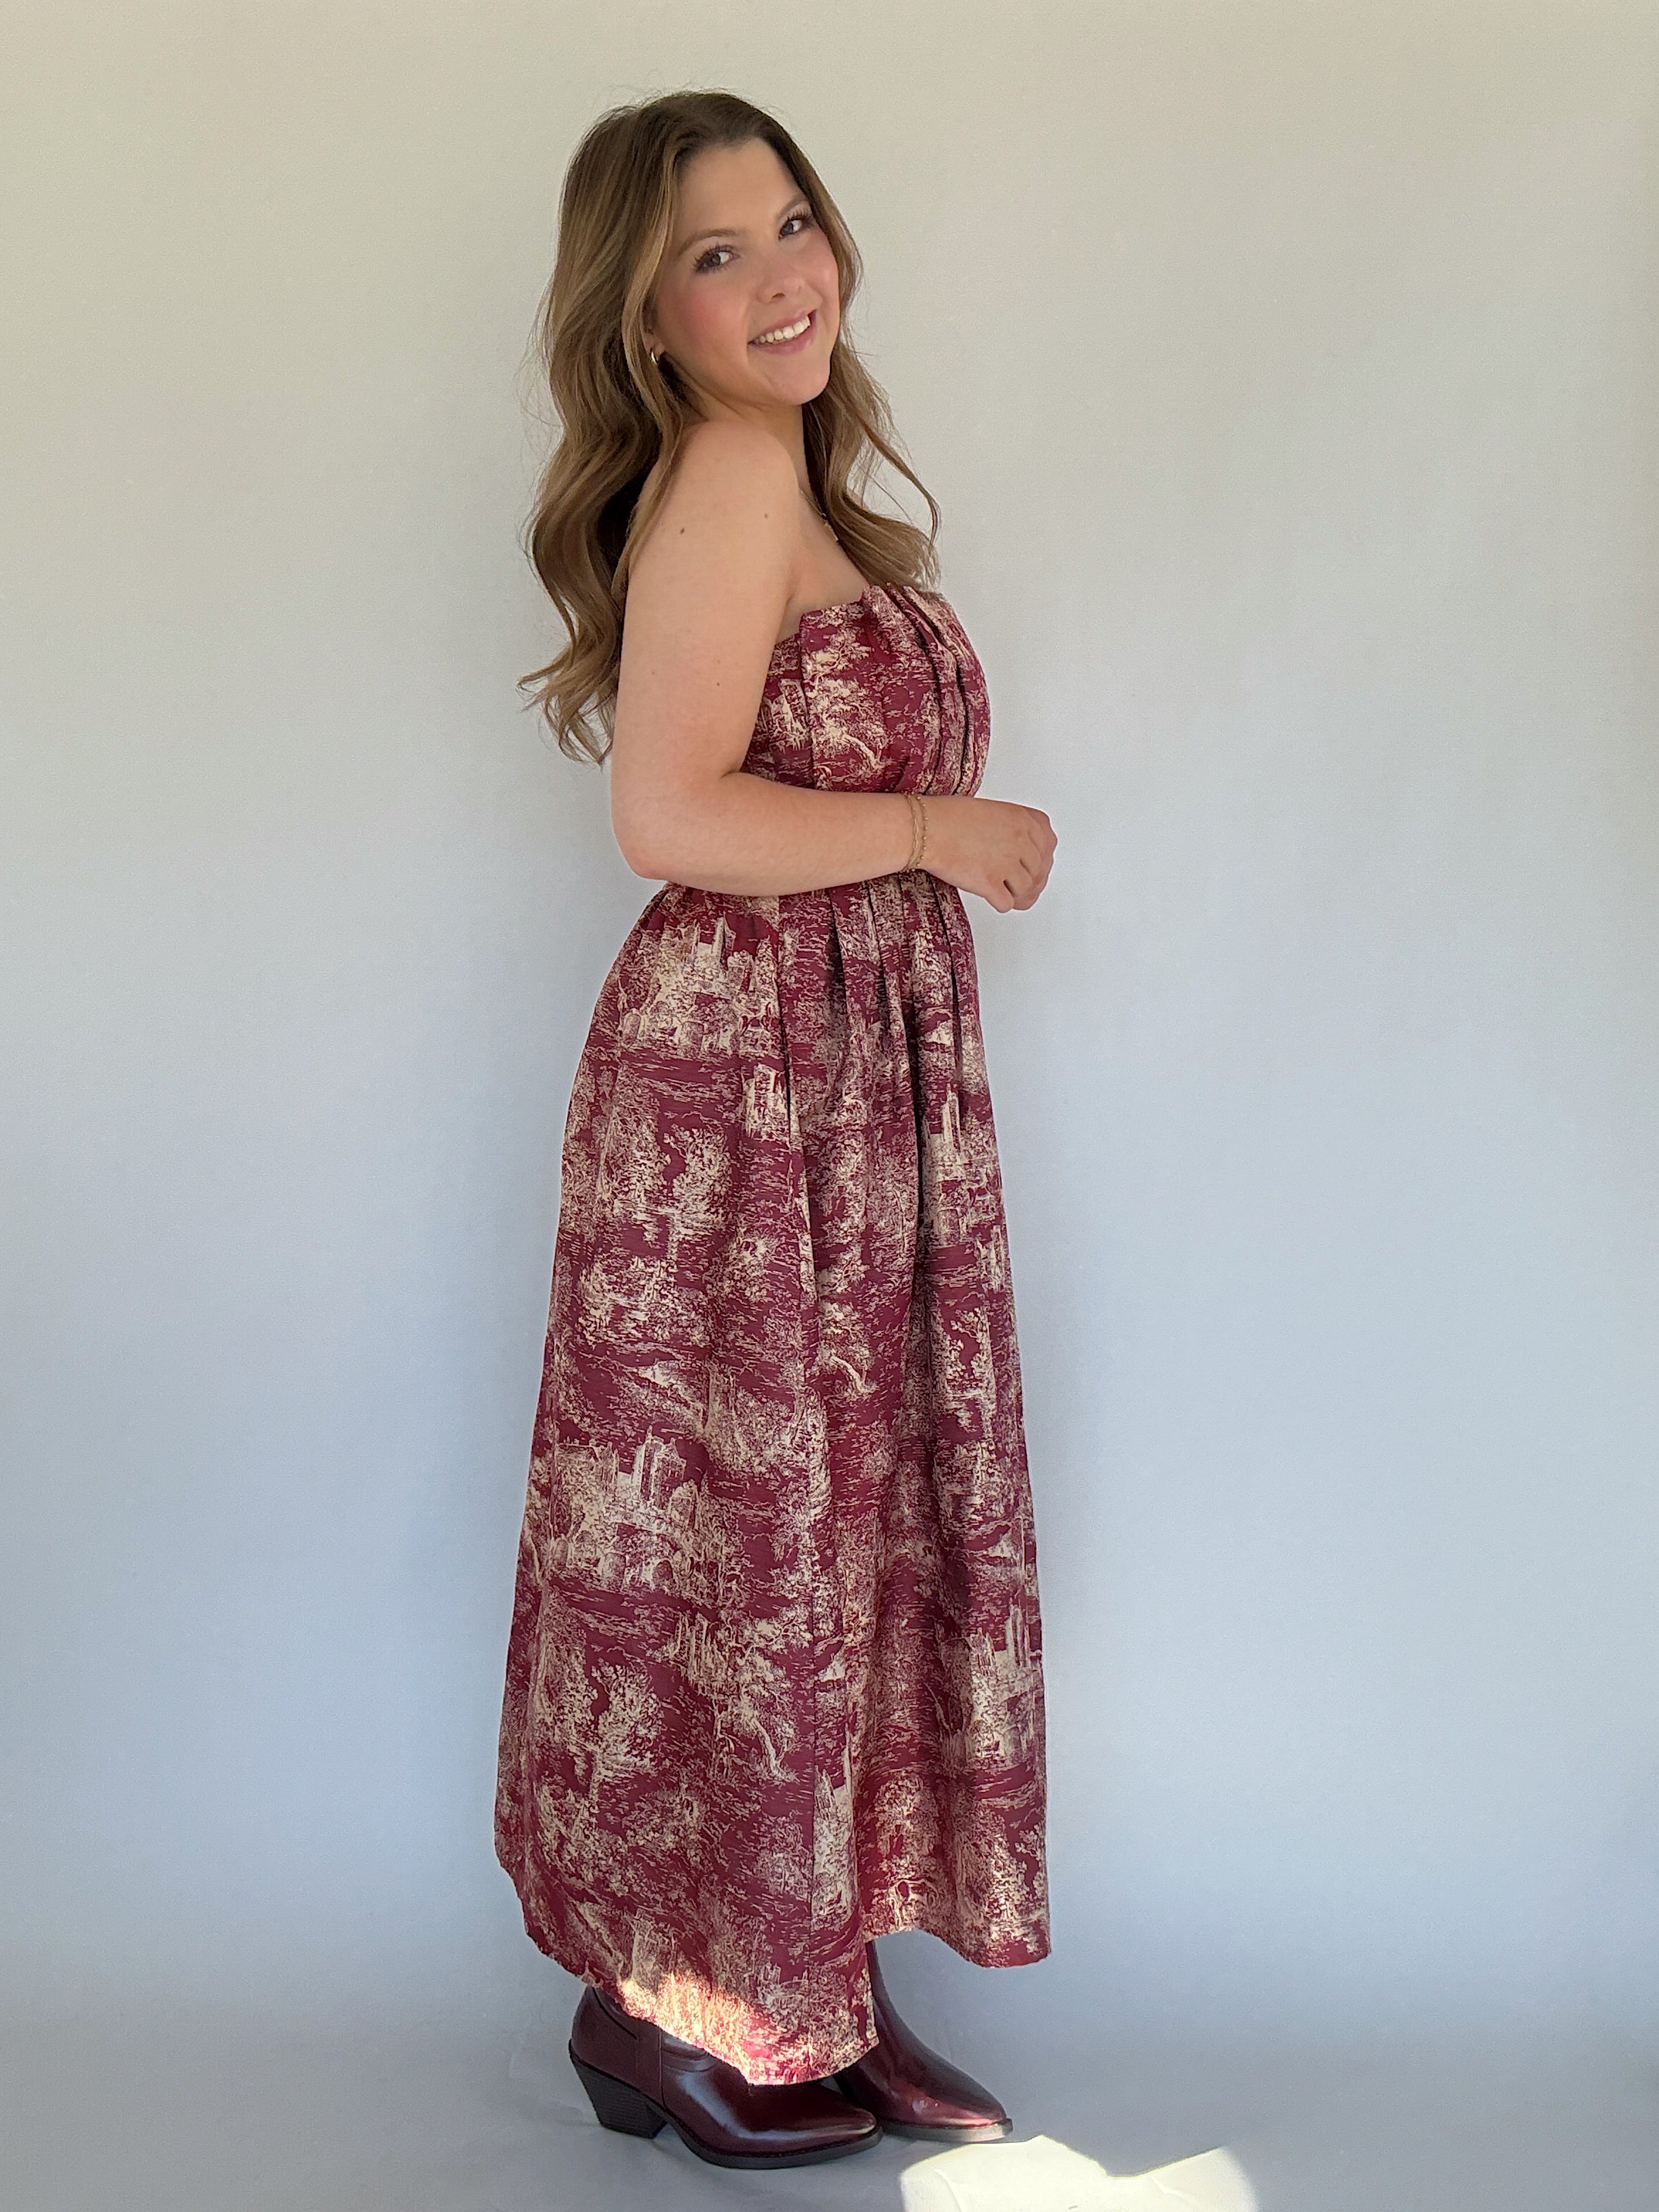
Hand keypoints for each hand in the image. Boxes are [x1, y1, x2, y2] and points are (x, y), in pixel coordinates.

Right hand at [918, 795, 1056, 911]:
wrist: (926, 828)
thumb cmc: (947, 817)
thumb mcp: (990, 810)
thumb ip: (1011, 828)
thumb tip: (1017, 849)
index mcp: (1021, 819)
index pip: (1049, 843)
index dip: (1042, 857)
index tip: (1034, 864)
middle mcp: (1019, 840)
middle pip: (1039, 869)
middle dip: (1030, 878)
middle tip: (1018, 883)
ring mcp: (1006, 863)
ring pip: (1026, 888)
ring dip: (1016, 892)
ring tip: (1004, 891)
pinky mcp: (990, 883)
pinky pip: (1007, 904)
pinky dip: (1001, 903)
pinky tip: (993, 898)